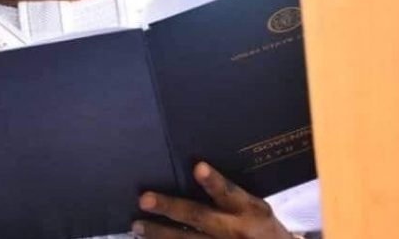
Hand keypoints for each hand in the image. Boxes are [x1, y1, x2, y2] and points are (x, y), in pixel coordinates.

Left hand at [132, 162, 293, 238]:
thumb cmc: (261, 226)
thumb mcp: (254, 207)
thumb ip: (228, 194)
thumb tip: (192, 168)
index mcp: (248, 209)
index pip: (229, 192)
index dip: (214, 181)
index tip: (198, 167)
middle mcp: (235, 229)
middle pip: (199, 216)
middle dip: (170, 208)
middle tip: (144, 200)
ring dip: (160, 234)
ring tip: (138, 226)